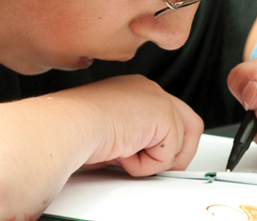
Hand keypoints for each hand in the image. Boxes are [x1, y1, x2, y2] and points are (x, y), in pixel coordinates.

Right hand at [59, 75, 203, 175]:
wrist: (66, 124)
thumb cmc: (72, 129)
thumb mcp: (111, 133)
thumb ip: (135, 138)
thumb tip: (146, 158)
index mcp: (133, 90)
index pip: (168, 116)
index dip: (164, 143)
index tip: (150, 158)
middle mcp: (148, 89)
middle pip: (190, 124)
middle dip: (178, 153)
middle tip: (158, 168)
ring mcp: (158, 98)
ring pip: (179, 143)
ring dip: (154, 160)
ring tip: (126, 156)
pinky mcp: (163, 115)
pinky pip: (169, 155)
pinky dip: (146, 165)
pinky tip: (124, 153)